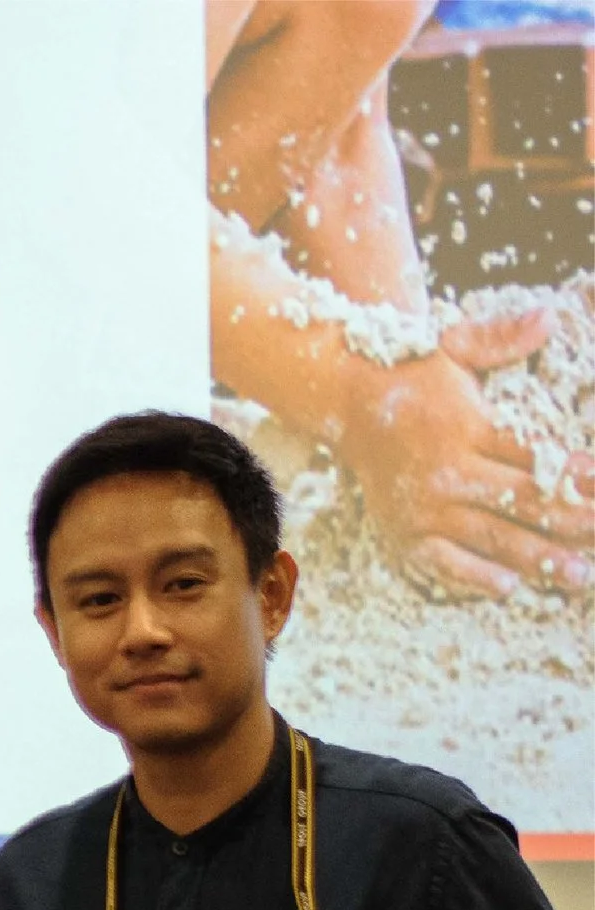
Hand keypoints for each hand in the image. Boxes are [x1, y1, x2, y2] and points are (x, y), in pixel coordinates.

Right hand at [334, 337, 594, 598]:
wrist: (344, 404)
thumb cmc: (410, 375)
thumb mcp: (454, 347)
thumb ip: (502, 338)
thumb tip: (549, 318)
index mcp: (465, 427)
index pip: (533, 456)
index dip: (574, 474)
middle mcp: (446, 471)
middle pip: (520, 501)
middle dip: (571, 521)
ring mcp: (424, 507)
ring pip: (491, 536)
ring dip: (539, 557)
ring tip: (579, 573)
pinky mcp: (403, 531)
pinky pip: (444, 561)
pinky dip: (475, 576)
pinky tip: (511, 585)